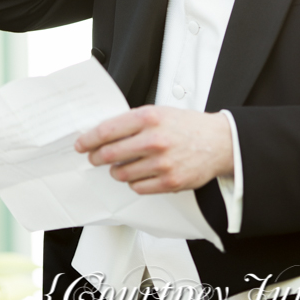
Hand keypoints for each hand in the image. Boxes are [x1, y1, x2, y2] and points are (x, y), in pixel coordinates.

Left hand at [74, 106, 233, 193]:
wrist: (218, 142)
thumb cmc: (186, 126)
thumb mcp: (159, 112)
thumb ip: (133, 121)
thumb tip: (103, 133)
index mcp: (149, 118)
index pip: (107, 130)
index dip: (89, 139)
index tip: (81, 144)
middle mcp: (154, 140)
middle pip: (110, 154)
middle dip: (97, 157)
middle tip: (94, 157)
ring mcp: (162, 163)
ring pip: (121, 173)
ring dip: (116, 171)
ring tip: (121, 165)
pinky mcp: (169, 182)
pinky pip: (137, 187)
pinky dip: (134, 182)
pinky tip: (139, 174)